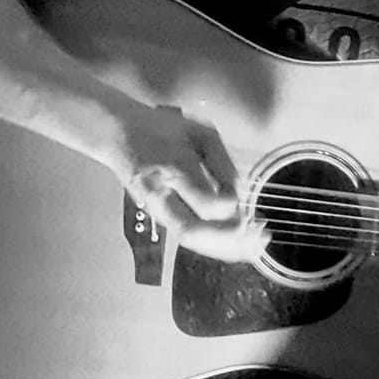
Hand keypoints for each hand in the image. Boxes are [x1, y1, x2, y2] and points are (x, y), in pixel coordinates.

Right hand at [109, 102, 265, 262]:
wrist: (119, 134)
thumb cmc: (162, 129)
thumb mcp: (199, 133)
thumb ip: (221, 162)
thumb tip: (238, 192)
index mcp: (174, 169)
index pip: (203, 202)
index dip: (230, 209)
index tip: (247, 205)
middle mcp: (162, 194)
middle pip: (193, 231)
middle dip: (230, 239)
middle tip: (259, 234)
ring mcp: (157, 209)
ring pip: (189, 240)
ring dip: (225, 248)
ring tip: (254, 247)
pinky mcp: (159, 216)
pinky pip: (186, 238)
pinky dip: (213, 247)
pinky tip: (236, 249)